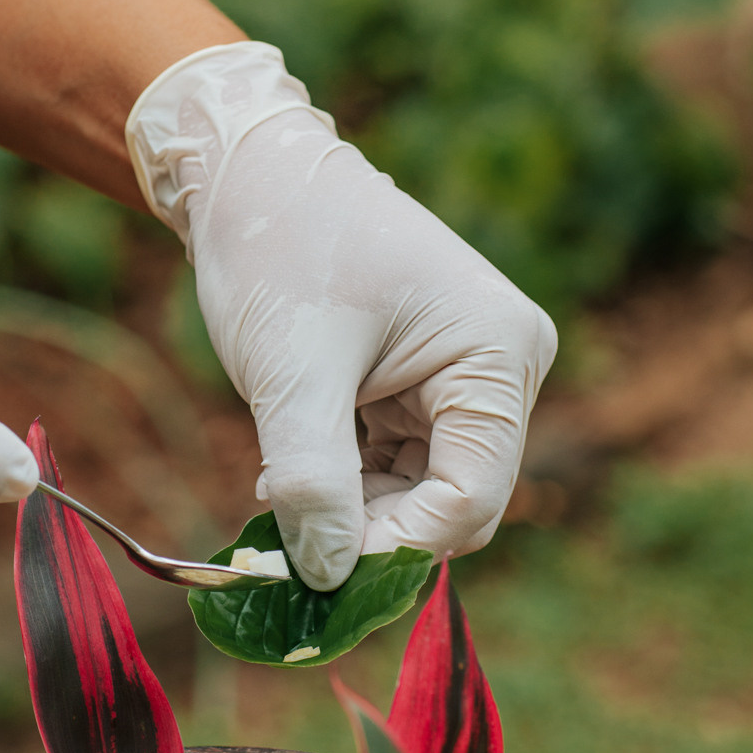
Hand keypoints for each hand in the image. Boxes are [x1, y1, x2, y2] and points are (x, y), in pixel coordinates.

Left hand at [127, 45, 556, 590]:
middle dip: (373, 535)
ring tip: (276, 496)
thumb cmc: (279, 250)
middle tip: (286, 551)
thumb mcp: (292, 373)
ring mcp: (467, 380)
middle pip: (454, 502)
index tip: (316, 574)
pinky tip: (288, 472)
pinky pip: (398, 468)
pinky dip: (345, 484)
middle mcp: (501, 369)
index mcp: (497, 353)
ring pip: (421, 494)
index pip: (472, 495)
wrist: (250, 174)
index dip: (398, 548)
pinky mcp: (425, 388)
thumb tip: (327, 578)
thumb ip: (314, 481)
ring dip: (352, 512)